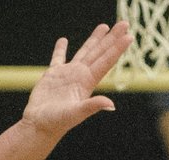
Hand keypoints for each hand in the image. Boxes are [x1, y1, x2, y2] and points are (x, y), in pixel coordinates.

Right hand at [21, 22, 132, 139]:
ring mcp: (67, 75)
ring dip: (94, 40)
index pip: (106, 62)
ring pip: (84, 52)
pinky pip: (58, 58)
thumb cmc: (57, 122)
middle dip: (111, 39)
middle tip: (124, 23)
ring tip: (104, 26)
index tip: (129, 36)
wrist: (40, 126)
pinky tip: (64, 40)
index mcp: (87, 82)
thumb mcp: (76, 114)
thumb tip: (111, 105)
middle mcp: (81, 76)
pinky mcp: (53, 75)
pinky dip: (61, 49)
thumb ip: (92, 106)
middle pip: (99, 53)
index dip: (117, 49)